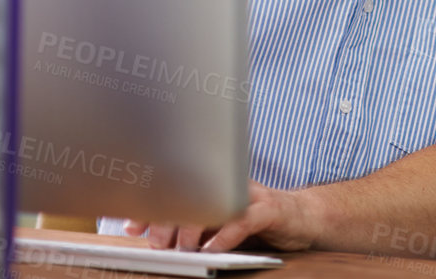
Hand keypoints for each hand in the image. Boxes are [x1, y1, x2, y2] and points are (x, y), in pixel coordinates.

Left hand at [123, 182, 321, 253]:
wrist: (304, 218)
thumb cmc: (257, 223)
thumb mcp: (221, 225)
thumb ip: (195, 228)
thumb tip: (158, 241)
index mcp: (215, 188)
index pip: (177, 191)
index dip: (151, 207)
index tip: (131, 227)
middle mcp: (229, 186)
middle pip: (191, 196)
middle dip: (169, 220)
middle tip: (158, 244)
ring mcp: (249, 196)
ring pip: (214, 205)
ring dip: (193, 229)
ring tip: (184, 249)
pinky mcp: (269, 209)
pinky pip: (242, 221)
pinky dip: (224, 236)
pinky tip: (212, 249)